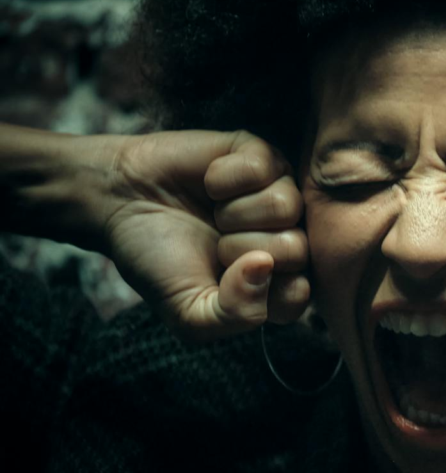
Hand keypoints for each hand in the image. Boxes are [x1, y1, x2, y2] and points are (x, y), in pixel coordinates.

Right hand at [103, 130, 308, 340]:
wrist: (119, 202)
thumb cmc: (158, 259)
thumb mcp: (189, 313)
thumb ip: (236, 314)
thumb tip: (265, 267)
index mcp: (277, 281)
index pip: (298, 295)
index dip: (257, 291)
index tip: (224, 279)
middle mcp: (287, 236)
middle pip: (296, 249)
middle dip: (241, 249)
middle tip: (214, 242)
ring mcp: (279, 195)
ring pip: (286, 207)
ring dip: (234, 213)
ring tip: (214, 212)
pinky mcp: (264, 157)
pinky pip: (265, 168)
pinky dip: (224, 179)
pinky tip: (210, 184)